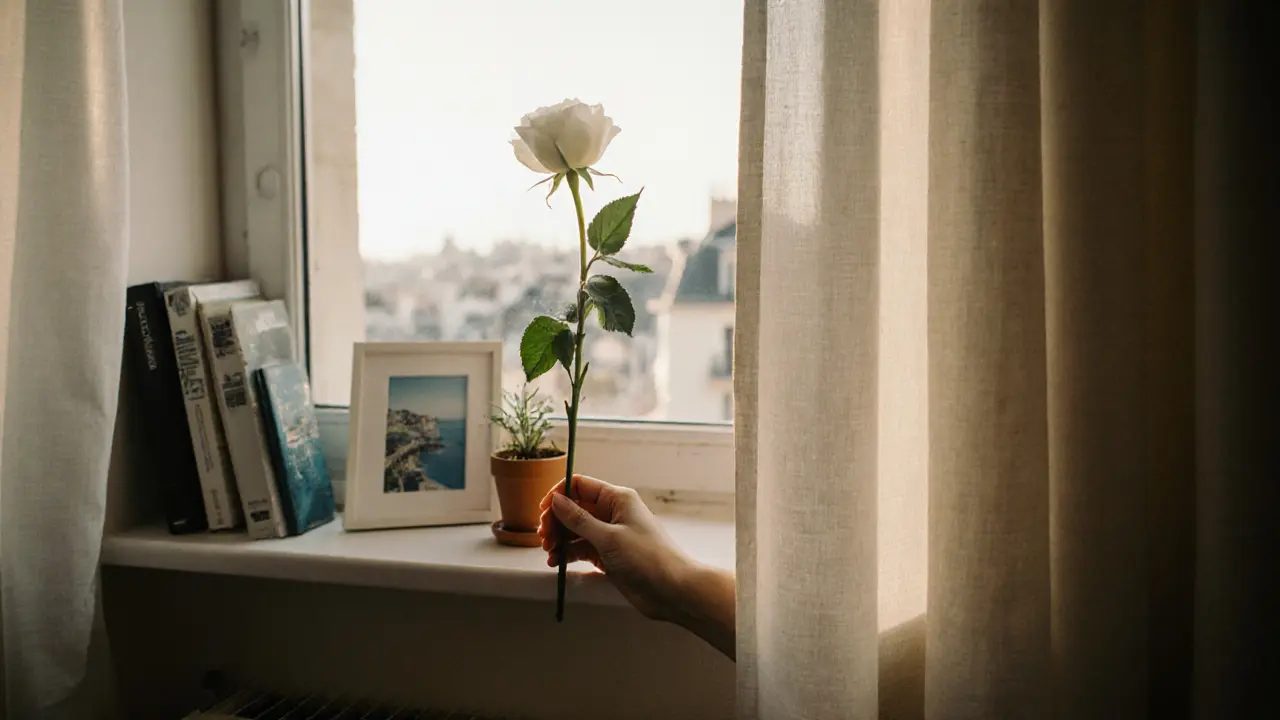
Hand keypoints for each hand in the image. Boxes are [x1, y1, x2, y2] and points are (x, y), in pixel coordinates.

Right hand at [537, 474, 694, 621]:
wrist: (672, 590)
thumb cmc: (648, 558)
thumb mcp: (609, 537)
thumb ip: (579, 519)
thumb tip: (557, 500)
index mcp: (617, 499)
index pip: (581, 485)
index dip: (559, 495)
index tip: (543, 511)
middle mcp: (613, 513)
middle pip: (574, 508)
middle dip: (556, 521)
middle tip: (544, 536)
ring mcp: (610, 535)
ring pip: (575, 531)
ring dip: (559, 539)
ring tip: (549, 552)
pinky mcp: (608, 556)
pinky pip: (581, 549)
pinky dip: (568, 554)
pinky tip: (557, 562)